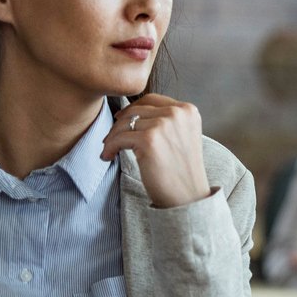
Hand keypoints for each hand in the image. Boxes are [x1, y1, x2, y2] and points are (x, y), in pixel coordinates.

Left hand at [101, 93, 210, 208]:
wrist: (188, 197)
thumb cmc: (182, 171)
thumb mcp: (182, 135)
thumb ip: (165, 119)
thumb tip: (130, 111)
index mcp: (188, 110)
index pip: (152, 99)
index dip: (133, 109)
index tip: (121, 120)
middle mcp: (178, 113)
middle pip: (136, 110)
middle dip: (120, 124)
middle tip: (111, 139)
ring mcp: (164, 125)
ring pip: (125, 123)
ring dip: (113, 137)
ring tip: (110, 150)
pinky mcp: (149, 140)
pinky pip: (118, 138)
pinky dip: (109, 147)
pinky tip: (108, 156)